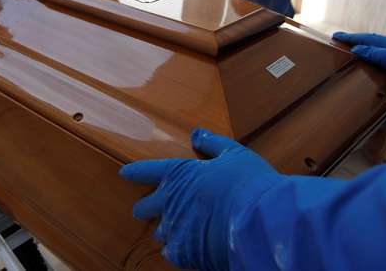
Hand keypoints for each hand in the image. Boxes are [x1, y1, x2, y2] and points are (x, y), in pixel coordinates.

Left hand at [120, 129, 282, 270]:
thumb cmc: (250, 183)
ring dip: (168, 229)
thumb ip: (212, 143)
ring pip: (160, 232)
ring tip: (180, 229)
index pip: (147, 170)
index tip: (123, 173)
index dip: (134, 172)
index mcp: (179, 173)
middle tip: (147, 210)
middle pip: (144, 207)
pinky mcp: (184, 252)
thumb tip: (196, 133)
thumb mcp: (233, 154)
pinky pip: (172, 252)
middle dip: (145, 207)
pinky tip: (189, 248)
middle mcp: (170, 201)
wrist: (262, 221)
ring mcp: (175, 228)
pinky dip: (179, 250)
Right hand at [333, 32, 385, 97]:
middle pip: (371, 43)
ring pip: (379, 54)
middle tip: (342, 44)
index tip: (335, 36)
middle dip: (356, 43)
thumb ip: (376, 54)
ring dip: (366, 54)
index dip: (350, 38)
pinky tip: (376, 73)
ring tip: (354, 57)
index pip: (366, 39)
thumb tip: (356, 49)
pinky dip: (377, 66)